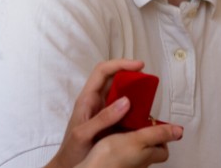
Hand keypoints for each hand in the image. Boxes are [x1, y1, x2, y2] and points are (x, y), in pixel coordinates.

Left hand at [46, 59, 182, 167]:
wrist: (70, 167)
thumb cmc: (72, 151)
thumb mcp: (84, 134)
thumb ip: (103, 118)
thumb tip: (125, 101)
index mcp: (87, 99)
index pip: (103, 71)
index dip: (120, 64)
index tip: (139, 66)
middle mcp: (97, 102)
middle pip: (115, 79)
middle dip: (132, 76)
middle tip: (148, 81)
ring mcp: (105, 111)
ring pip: (123, 94)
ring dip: (136, 94)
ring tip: (150, 98)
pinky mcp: (113, 122)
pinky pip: (127, 111)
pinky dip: (137, 110)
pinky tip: (146, 117)